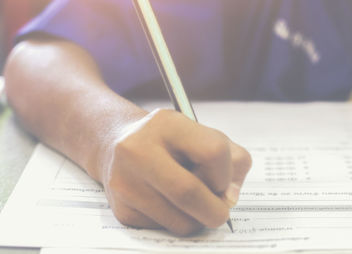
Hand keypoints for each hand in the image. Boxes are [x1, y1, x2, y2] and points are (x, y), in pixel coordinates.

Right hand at [99, 108, 251, 235]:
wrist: (117, 144)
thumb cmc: (173, 142)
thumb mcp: (205, 135)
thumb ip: (233, 161)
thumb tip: (230, 197)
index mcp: (167, 123)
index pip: (212, 152)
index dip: (225, 173)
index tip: (223, 181)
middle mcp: (138, 149)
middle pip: (188, 192)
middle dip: (215, 210)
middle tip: (221, 212)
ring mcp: (125, 181)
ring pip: (179, 220)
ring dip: (197, 219)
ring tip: (192, 202)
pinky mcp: (122, 209)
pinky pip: (164, 229)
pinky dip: (177, 223)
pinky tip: (170, 203)